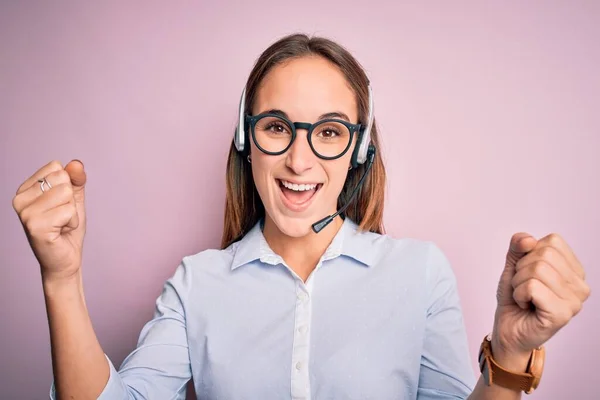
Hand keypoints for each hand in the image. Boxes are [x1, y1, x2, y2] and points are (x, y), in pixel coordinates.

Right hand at [12, 160, 86, 283]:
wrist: (65, 260)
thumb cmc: (67, 229)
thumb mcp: (74, 199)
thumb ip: (76, 179)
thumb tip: (76, 163)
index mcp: (25, 189)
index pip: (57, 167)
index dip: (68, 186)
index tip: (60, 205)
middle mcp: (19, 199)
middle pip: (62, 178)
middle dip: (71, 199)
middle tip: (61, 217)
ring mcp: (25, 213)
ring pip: (66, 193)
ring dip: (72, 212)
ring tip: (61, 224)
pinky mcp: (35, 226)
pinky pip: (69, 210)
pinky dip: (72, 222)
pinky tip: (61, 232)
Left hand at [492, 232, 590, 367]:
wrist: (508, 329)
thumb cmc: (515, 298)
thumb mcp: (514, 265)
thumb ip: (518, 246)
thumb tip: (527, 239)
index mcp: (574, 270)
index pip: (552, 241)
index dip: (529, 254)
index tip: (528, 274)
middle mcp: (580, 285)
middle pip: (544, 255)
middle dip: (522, 269)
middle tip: (524, 288)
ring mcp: (574, 301)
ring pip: (537, 269)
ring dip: (519, 283)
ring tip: (525, 298)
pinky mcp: (562, 314)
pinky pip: (532, 287)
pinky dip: (519, 294)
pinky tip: (526, 306)